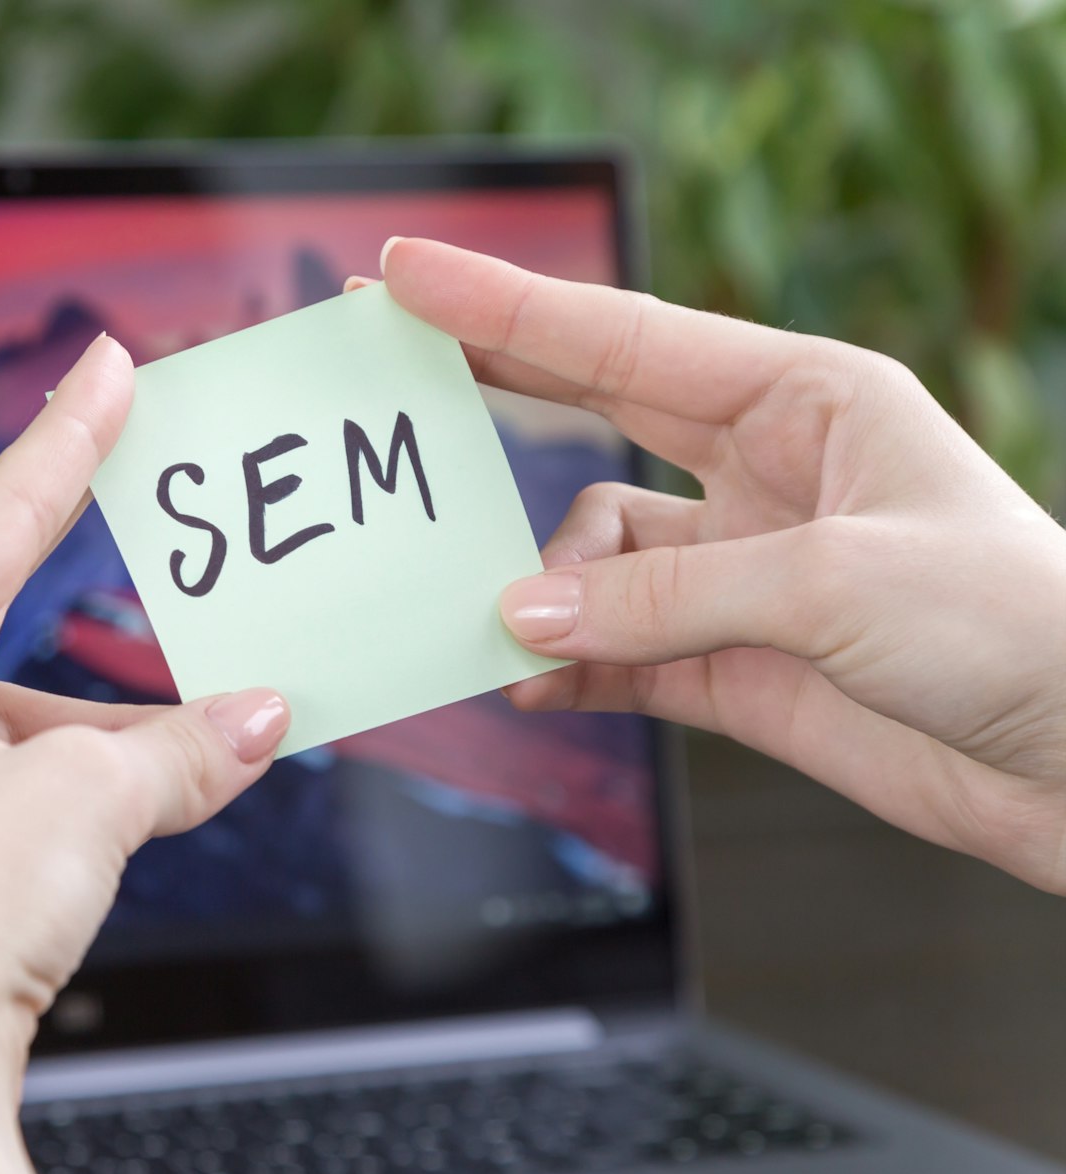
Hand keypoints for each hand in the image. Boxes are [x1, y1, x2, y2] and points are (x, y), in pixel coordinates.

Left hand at [0, 334, 288, 1173]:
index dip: (61, 443)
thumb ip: (177, 748)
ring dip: (112, 746)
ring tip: (210, 755)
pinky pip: (8, 804)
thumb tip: (258, 720)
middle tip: (187, 575)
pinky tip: (143, 819)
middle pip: (5, 636)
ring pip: (18, 735)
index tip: (107, 372)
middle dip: (107, 635)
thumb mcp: (85, 801)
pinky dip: (78, 804)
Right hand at [374, 239, 1065, 892]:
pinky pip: (607, 656)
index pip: (623, 340)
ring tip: (511, 632)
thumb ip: (663, 597)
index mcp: (804, 400)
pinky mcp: (725, 664)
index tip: (404, 275)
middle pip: (586, 415)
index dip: (504, 308)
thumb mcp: (833, 584)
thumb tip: (518, 618)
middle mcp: (759, 474)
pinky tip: (528, 685)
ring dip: (544, 595)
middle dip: (487, 395)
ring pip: (586, 562)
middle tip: (382, 372)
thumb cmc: (1013, 628)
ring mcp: (736, 572)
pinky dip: (562, 671)